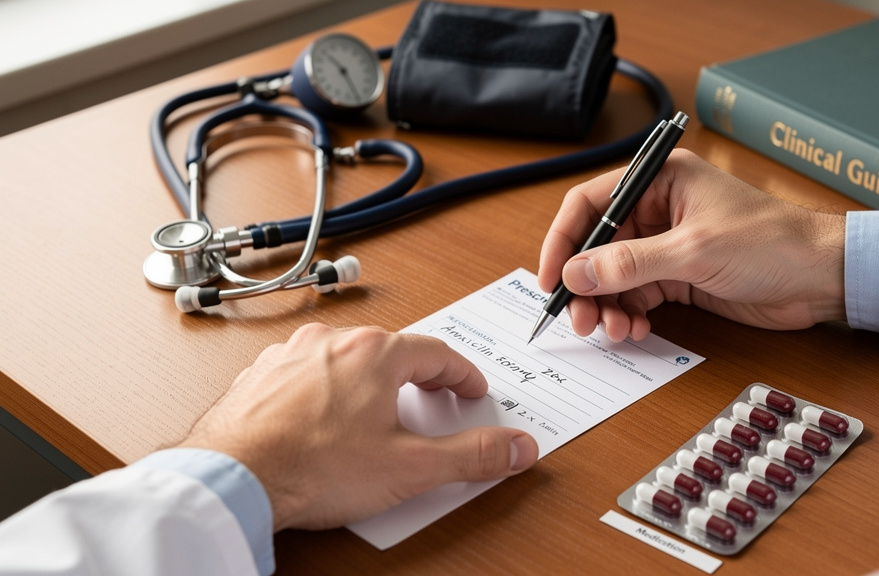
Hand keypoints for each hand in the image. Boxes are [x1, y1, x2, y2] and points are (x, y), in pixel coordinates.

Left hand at [178, 324, 538, 530]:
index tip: (470, 391)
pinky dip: (326, 390)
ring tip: (378, 414)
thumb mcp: (410, 468)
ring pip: (346, 358)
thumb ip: (471, 456)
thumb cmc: (313, 467)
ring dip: (369, 380)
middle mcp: (332, 341)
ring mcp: (291, 355)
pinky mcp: (261, 376)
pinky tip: (325, 421)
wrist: (233, 478)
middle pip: (391, 351)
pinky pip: (306, 373)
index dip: (462, 375)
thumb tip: (516, 447)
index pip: (437, 353)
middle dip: (417, 376)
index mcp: (375, 353)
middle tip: (432, 399)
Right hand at [538, 149, 845, 340]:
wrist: (823, 276)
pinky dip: (629, 315)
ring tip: (615, 331)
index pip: (590, 204)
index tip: (552, 278)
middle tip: (581, 319)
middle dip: (585, 284)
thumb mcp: (693, 251)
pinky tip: (635, 330)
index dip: (564, 240)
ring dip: (607, 306)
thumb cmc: (771, 242)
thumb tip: (576, 273)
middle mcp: (657, 210)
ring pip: (614, 277)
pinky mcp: (679, 276)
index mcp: (658, 181)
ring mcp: (666, 245)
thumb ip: (630, 263)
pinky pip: (637, 296)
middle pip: (597, 246)